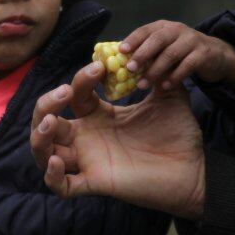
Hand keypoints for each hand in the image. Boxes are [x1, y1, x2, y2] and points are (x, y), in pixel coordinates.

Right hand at [31, 62, 205, 218]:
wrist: (195, 169)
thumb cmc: (179, 135)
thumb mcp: (168, 97)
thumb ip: (157, 73)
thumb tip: (149, 49)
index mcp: (101, 116)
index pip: (75, 95)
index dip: (81, 78)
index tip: (100, 67)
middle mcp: (89, 137)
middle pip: (48, 120)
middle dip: (46, 104)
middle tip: (65, 92)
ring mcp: (89, 161)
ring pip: (44, 152)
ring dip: (40, 136)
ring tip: (52, 122)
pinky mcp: (95, 183)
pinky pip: (61, 186)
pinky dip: (52, 176)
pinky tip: (58, 161)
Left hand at [121, 21, 234, 90]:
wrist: (215, 54)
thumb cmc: (182, 52)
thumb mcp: (165, 48)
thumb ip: (148, 53)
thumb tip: (122, 65)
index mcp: (164, 27)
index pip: (145, 30)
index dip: (133, 39)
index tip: (122, 51)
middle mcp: (177, 30)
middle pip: (158, 39)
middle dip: (142, 54)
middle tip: (130, 69)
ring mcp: (192, 40)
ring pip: (171, 54)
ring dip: (155, 70)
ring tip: (143, 85)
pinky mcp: (204, 53)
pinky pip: (187, 65)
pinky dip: (175, 77)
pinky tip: (165, 86)